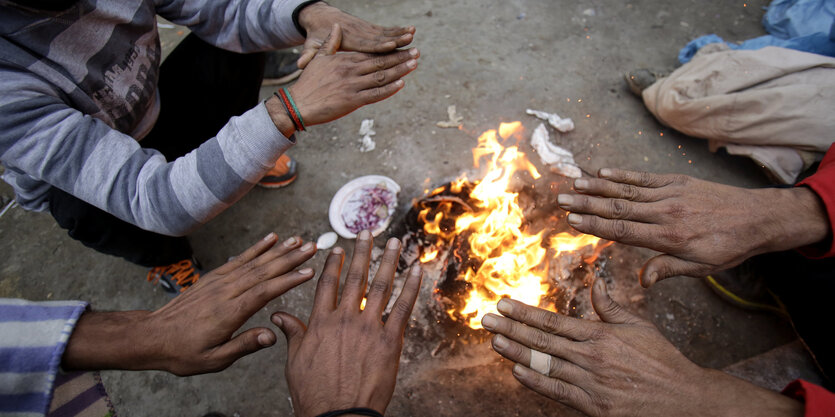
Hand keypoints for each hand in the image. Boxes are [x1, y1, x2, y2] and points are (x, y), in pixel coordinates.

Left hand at [62, 233, 316, 375]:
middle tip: (313, 247)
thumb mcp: (213, 359)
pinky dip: (256, 248)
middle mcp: (226, 292)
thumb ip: (243, 345)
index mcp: (229, 313)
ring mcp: (219, 282)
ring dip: (278, 250)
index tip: (309, 271)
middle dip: (290, 258)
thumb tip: (271, 335)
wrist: (152, 337)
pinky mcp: (214, 278)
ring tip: (298, 240)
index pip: (264, 292)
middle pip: (264, 271)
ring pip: (254, 262)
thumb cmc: (184, 352)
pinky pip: (239, 259)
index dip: (288, 280)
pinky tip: (271, 239)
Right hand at [272, 230, 422, 416]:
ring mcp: (369, 328)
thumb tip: (279, 315)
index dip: (334, 264)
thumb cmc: (315, 393)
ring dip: (389, 261)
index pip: (327, 284)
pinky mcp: (390, 341)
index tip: (338, 248)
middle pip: (355, 278)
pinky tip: (416, 270)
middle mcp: (345, 320)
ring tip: (394, 242)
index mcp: (321, 323)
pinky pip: (403, 307)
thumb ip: (293, 334)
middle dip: (362, 252)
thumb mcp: (295, 362)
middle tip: (367, 232)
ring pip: (380, 286)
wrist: (339, 415)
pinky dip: (411, 287)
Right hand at [277, 23, 417, 128]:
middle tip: (416, 53)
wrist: (298, 103)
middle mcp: (351, 71)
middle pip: (380, 62)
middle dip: (400, 58)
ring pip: (381, 77)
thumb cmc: (308, 83)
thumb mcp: (319, 58)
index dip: (389, 50)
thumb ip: (331, 43)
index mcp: (345, 60)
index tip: (403, 46)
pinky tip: (401, 84)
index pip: (372, 53)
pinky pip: (375, 94)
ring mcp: (352, 85)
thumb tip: (337, 27)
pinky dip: (389, 89)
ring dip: (399, 71)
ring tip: (413, 64)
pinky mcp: (352, 101)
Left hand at [297, 2, 414, 68]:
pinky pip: (386, 31)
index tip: (391, 47)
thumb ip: (310, 55)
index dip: (378, 46)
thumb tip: (300, 64)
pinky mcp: (370, 29)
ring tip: (414, 35)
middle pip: (380, 39)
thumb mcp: (311, 45)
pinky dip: (398, 31)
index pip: (365, 44)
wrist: (320, 16)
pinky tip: (410, 32)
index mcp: (347, 40)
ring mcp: (365, 30)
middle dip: (396, 42)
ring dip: (400, 35)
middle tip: (411, 43)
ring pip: (385, 34)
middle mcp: (359, 33)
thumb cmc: (316, 34)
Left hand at [481, 279, 803, 416]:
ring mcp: (588, 383)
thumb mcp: (639, 326)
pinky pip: (555, 391)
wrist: (684, 400)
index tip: (502, 304)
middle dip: (509, 329)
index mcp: (599, 335)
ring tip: (495, 342)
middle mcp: (590, 357)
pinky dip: (535, 381)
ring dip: (515, 352)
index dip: (523, 312)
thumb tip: (594, 283)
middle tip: (486, 319)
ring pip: (542, 364)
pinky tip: (518, 371)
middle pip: (540, 341)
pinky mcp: (591, 406)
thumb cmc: (662, 360)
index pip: (551, 321)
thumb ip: (611, 306)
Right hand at [556, 168, 828, 285]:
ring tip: (573, 183)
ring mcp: (670, 194)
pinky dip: (622, 175)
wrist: (757, 218)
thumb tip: (642, 282)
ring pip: (627, 190)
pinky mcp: (677, 182)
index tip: (572, 220)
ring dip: (597, 186)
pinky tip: (603, 172)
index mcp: (669, 237)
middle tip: (561, 199)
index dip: (596, 224)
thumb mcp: (700, 267)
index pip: (624, 230)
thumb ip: (667, 269)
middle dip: (587, 203)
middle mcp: (665, 213)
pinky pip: (644, 179)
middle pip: (618, 207)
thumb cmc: (727, 247)